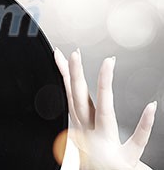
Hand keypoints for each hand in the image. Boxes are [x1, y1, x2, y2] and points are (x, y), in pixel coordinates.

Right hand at [54, 48, 156, 169]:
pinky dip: (145, 124)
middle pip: (80, 99)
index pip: (71, 94)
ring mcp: (106, 145)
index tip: (59, 53)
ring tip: (108, 62)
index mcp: (81, 127)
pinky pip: (137, 140)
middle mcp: (89, 133)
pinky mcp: (125, 160)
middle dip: (75, 74)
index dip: (64, 73)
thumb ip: (78, 130)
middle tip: (74, 53)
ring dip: (104, 85)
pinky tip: (152, 106)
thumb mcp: (81, 146)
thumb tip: (73, 117)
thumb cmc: (94, 168)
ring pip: (104, 111)